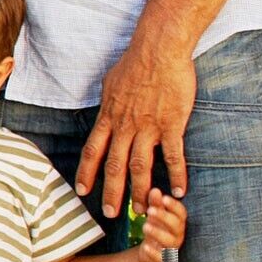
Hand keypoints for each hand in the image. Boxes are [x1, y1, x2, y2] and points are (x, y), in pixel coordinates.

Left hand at [76, 38, 195, 218]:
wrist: (159, 46)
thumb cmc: (135, 61)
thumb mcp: (110, 83)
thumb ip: (107, 104)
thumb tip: (102, 114)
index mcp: (109, 117)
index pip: (93, 151)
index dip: (87, 173)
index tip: (83, 192)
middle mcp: (126, 126)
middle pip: (115, 166)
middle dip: (111, 193)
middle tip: (110, 214)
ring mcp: (149, 127)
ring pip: (141, 167)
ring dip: (141, 191)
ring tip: (141, 210)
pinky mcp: (172, 124)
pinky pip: (173, 156)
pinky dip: (176, 176)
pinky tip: (179, 192)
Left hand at [134, 188, 187, 261]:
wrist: (149, 253)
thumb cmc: (156, 229)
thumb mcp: (154, 216)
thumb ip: (155, 204)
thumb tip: (154, 190)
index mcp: (178, 222)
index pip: (181, 213)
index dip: (174, 206)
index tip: (164, 198)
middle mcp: (178, 235)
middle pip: (176, 225)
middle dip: (164, 217)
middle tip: (150, 210)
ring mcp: (172, 248)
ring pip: (169, 241)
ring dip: (158, 233)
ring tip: (145, 226)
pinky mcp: (163, 261)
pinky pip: (161, 258)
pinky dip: (153, 253)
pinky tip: (145, 246)